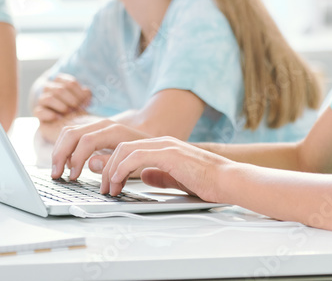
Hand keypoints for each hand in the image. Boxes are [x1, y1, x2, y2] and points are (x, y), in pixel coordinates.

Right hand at [33, 74, 90, 122]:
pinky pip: (39, 111)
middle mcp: (49, 88)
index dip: (79, 93)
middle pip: (60, 90)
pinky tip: (58, 118)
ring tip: (69, 113)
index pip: (70, 83)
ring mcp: (42, 100)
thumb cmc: (75, 108)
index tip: (85, 102)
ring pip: (49, 98)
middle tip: (77, 109)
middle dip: (71, 100)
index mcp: (60, 81)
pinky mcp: (38, 113)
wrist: (64, 122)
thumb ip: (85, 96)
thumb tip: (86, 92)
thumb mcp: (82, 100)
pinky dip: (49, 114)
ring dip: (61, 106)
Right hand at [51, 119, 151, 180]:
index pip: (86, 141)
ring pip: (69, 132)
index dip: (76, 158)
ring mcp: (96, 126)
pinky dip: (65, 147)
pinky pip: (73, 134)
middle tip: (56, 174)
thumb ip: (112, 162)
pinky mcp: (93, 130)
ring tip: (59, 170)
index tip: (73, 176)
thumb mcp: (134, 161)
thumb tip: (91, 164)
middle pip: (72, 133)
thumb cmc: (145, 152)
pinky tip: (67, 163)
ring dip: (60, 150)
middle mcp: (102, 125)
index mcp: (113, 131)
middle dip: (60, 154)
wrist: (152, 136)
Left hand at [98, 137, 230, 203]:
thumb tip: (145, 177)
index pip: (129, 149)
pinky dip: (122, 168)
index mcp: (163, 147)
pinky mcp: (168, 153)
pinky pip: (136, 156)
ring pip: (125, 150)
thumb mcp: (177, 179)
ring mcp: (165, 146)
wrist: (226, 180)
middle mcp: (161, 142)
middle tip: (104, 188)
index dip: (114, 165)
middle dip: (108, 168)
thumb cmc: (208, 182)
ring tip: (109, 188)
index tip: (109, 184)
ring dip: (112, 170)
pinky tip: (118, 181)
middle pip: (122, 148)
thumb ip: (160, 176)